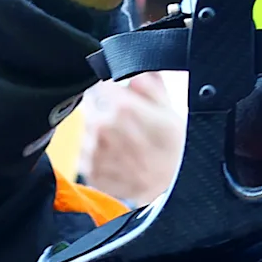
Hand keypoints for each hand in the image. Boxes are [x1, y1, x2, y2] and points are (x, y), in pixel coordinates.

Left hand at [73, 71, 187, 207]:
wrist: (171, 191)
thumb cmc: (174, 152)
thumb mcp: (170, 110)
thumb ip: (148, 83)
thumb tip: (135, 70)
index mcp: (122, 106)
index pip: (99, 83)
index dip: (110, 88)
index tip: (119, 96)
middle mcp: (102, 126)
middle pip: (93, 106)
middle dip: (106, 112)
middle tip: (128, 126)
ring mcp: (93, 150)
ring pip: (88, 131)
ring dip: (101, 135)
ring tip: (125, 146)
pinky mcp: (89, 169)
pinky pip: (87, 153)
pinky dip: (99, 155)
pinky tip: (119, 160)